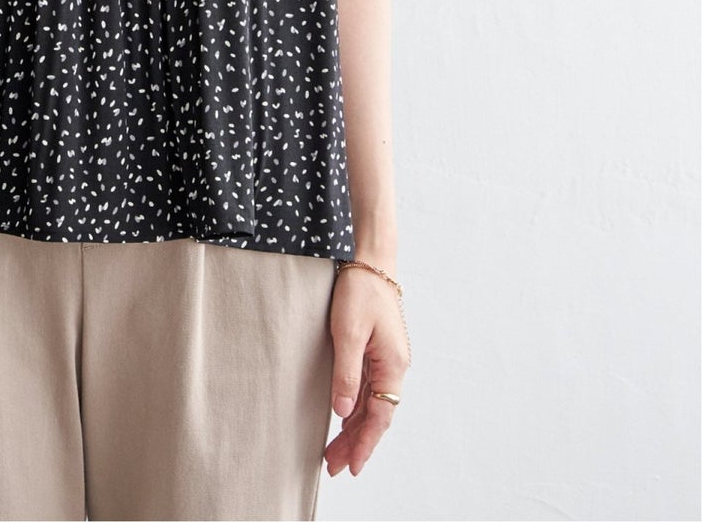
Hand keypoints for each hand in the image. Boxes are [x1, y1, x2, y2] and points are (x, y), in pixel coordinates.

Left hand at [324, 265, 409, 477]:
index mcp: (393, 364)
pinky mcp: (377, 350)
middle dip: (356, 443)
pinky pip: (367, 388)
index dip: (365, 443)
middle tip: (334, 467)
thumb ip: (346, 373)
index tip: (351, 467)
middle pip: (376, 415)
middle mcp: (394, 366)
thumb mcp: (348, 332)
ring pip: (371, 404)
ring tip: (333, 452)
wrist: (370, 260)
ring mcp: (387, 359)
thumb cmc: (360, 291)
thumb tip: (341, 413)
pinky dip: (355, 407)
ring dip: (354, 428)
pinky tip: (342, 419)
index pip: (380, 416)